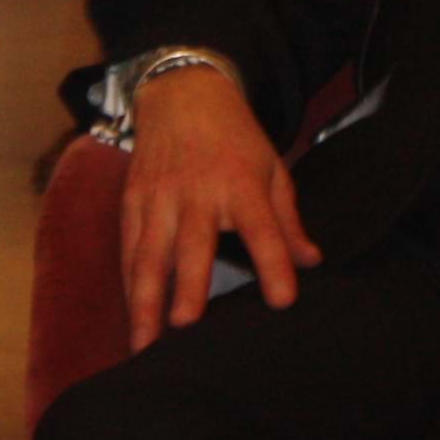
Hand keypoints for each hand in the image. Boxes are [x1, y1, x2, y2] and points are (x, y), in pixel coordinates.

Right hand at [117, 64, 318, 350]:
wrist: (183, 94)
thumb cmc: (234, 138)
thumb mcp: (272, 168)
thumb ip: (288, 221)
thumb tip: (312, 262)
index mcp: (241, 184)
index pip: (263, 229)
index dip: (274, 264)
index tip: (283, 300)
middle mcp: (198, 193)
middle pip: (192, 245)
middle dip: (187, 285)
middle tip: (185, 327)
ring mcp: (159, 198)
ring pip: (148, 255)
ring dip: (144, 301)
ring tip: (144, 345)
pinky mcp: (132, 202)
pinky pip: (128, 249)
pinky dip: (128, 285)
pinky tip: (132, 318)